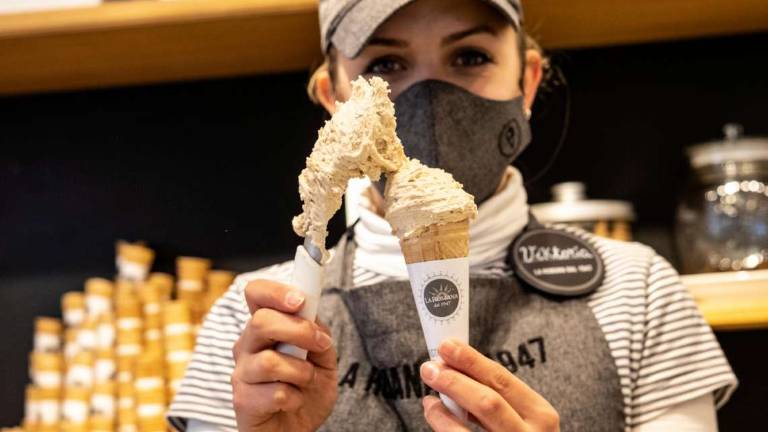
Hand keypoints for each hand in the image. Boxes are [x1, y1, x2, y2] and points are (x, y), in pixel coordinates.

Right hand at [232, 279, 337, 431]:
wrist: (297, 427)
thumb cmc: (304, 388)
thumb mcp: (322, 357)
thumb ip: (317, 333)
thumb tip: (312, 315)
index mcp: (264, 328)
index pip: (256, 294)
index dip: (275, 291)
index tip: (300, 299)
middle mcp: (247, 346)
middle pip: (261, 322)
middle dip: (299, 330)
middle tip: (320, 343)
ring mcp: (241, 373)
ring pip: (270, 361)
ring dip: (301, 372)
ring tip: (306, 381)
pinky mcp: (242, 400)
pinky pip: (275, 393)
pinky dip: (295, 398)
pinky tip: (293, 401)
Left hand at [419, 340, 558, 431]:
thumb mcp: (523, 417)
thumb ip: (496, 396)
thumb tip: (454, 367)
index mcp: (541, 416)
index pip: (502, 380)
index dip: (471, 361)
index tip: (447, 346)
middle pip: (487, 403)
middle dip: (454, 382)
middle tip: (429, 368)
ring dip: (441, 411)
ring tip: (428, 398)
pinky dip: (442, 427)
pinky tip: (434, 416)